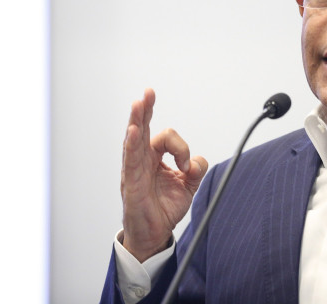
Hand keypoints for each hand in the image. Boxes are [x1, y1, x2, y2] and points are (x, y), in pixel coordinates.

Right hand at [120, 89, 207, 262]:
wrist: (154, 233)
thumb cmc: (164, 208)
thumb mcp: (188, 186)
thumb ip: (196, 169)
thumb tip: (196, 161)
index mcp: (154, 157)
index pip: (166, 138)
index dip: (180, 148)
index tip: (187, 166)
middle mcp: (142, 159)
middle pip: (142, 127)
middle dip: (145, 109)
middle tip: (149, 92)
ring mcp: (134, 169)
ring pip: (133, 139)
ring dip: (136, 119)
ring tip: (138, 103)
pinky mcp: (130, 182)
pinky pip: (130, 160)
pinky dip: (132, 144)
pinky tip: (133, 131)